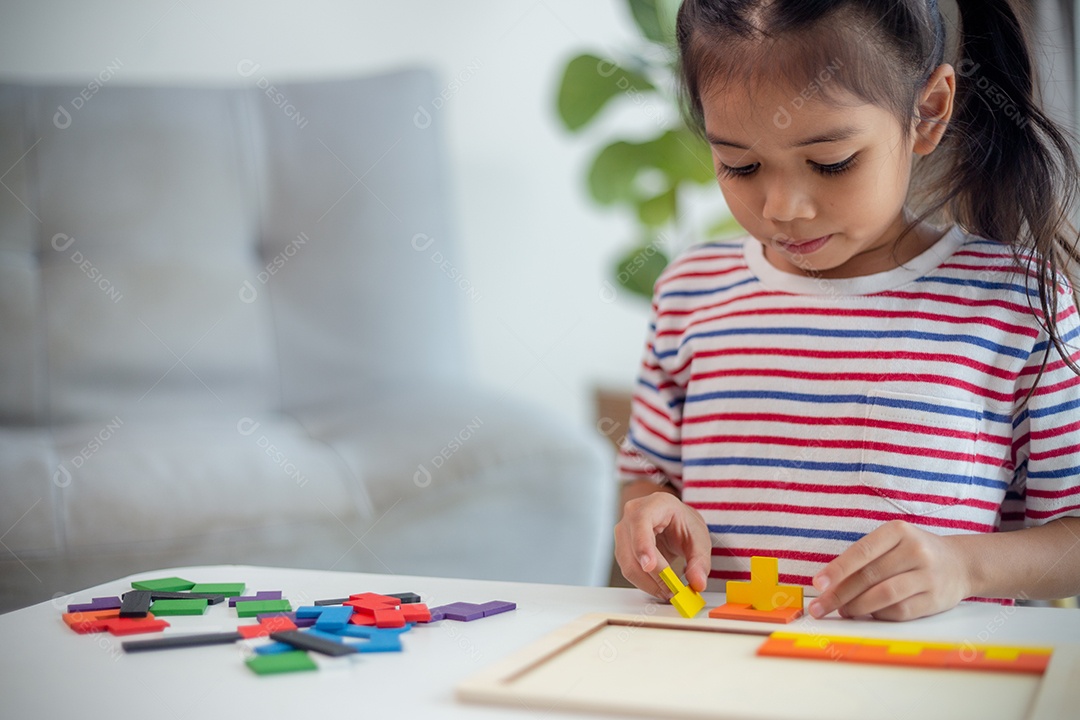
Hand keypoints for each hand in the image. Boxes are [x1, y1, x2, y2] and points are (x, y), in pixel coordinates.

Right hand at [614, 491, 711, 598]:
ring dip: (648, 583)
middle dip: (653, 575)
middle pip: (633, 548)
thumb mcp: (699, 539)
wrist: (673, 521)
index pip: (641, 521)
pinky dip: (644, 583)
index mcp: (654, 504)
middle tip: (672, 591)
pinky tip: (659, 587)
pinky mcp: (621, 548)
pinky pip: (628, 570)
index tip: (649, 565)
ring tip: (669, 591)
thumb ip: (700, 561)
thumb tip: (697, 583)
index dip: (643, 544)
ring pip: (628, 564)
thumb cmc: (683, 523)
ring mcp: (623, 531)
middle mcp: (632, 515)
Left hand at [808, 520, 972, 620]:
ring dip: (857, 607)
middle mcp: (915, 551)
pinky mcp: (935, 599)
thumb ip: (865, 558)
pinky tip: (868, 614)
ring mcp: (928, 576)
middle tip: (820, 607)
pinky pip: (900, 611)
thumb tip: (830, 585)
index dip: (837, 569)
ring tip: (842, 611)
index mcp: (898, 531)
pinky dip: (879, 614)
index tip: (817, 584)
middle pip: (869, 576)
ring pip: (884, 595)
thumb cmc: (913, 552)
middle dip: (839, 594)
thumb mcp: (892, 542)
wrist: (960, 563)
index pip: (862, 551)